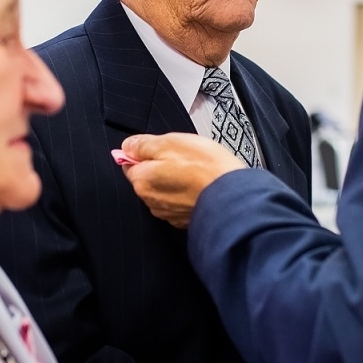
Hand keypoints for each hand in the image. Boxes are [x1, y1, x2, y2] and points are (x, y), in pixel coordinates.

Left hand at [119, 132, 245, 228]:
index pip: (129, 163)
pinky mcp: (184, 219)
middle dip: (160, 167)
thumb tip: (128, 146)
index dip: (143, 152)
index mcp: (143, 180)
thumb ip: (143, 144)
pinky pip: (179, 202)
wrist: (234, 197)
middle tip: (183, 158)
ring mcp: (168, 213)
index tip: (160, 148)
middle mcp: (151, 201)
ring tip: (196, 171)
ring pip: (164, 190)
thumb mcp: (171, 142)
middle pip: (147, 178)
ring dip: (174, 180)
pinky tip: (200, 185)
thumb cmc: (206, 168)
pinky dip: (186, 194)